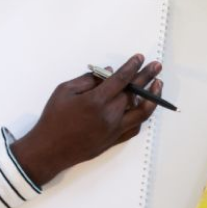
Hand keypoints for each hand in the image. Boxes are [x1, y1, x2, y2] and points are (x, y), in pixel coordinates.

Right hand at [10, 55, 163, 186]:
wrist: (49, 150)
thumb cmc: (53, 118)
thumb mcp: (64, 90)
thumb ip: (88, 79)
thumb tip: (107, 72)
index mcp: (96, 100)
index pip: (121, 79)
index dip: (132, 66)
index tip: (140, 57)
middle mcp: (110, 115)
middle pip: (134, 92)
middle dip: (146, 76)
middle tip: (157, 66)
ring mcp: (114, 130)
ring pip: (141, 112)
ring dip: (153, 97)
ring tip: (158, 85)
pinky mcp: (113, 141)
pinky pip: (134, 128)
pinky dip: (141, 116)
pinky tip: (144, 107)